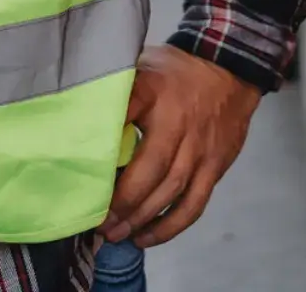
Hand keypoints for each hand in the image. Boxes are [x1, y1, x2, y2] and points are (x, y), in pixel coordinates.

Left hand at [101, 44, 262, 248]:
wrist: (229, 70)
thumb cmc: (174, 72)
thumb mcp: (140, 67)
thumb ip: (116, 92)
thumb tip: (76, 115)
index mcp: (154, 93)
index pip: (125, 116)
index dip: (105, 148)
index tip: (82, 174)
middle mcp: (179, 123)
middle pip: (152, 169)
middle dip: (123, 201)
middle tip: (98, 221)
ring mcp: (201, 148)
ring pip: (173, 191)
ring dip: (143, 218)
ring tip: (117, 235)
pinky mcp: (216, 165)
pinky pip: (195, 202)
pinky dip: (172, 225)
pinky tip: (148, 237)